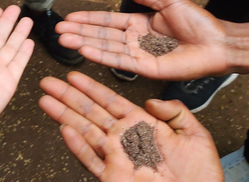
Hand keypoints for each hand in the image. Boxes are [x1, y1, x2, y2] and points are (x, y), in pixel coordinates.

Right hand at [39, 72, 222, 181]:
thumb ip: (176, 113)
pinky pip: (92, 160)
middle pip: (90, 112)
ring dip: (64, 115)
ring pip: (85, 131)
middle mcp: (126, 139)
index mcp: (143, 126)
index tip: (74, 76)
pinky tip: (64, 130)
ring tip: (47, 101)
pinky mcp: (113, 177)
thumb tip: (152, 100)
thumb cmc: (201, 178)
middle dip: (68, 96)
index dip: (91, 88)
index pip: (110, 101)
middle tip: (49, 82)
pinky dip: (78, 146)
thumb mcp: (196, 137)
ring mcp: (118, 158)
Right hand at [56, 0, 230, 80]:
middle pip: (100, 34)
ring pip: (105, 47)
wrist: (218, 42)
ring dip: (83, 43)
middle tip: (57, 29)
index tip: (68, 17)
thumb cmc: (197, 21)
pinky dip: (100, 55)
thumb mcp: (166, 0)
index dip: (87, 19)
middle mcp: (133, 39)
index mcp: (138, 22)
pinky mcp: (144, 68)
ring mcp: (137, 54)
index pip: (106, 20)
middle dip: (78, 31)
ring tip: (63, 39)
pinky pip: (119, 61)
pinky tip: (84, 50)